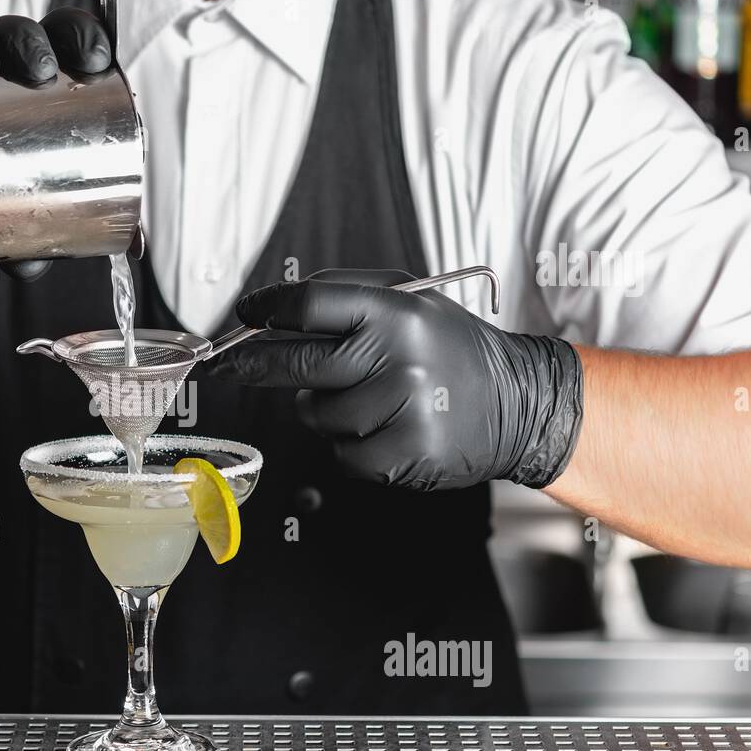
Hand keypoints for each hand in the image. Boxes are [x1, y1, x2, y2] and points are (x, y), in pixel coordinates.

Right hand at [0, 9, 112, 281]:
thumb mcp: (15, 217)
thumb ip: (30, 240)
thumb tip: (31, 268)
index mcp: (45, 94)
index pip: (71, 48)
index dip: (87, 41)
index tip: (99, 63)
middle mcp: (10, 76)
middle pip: (36, 37)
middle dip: (46, 42)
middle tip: (47, 73)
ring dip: (8, 43)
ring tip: (7, 71)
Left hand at [208, 269, 584, 489]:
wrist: (519, 402)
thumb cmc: (451, 350)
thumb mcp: (411, 301)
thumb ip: (347, 296)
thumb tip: (275, 308)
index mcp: (397, 311)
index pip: (309, 304)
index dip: (267, 310)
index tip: (245, 315)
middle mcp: (399, 357)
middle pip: (298, 363)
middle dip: (254, 365)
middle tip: (230, 366)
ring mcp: (403, 409)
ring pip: (318, 414)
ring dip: (324, 411)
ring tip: (368, 399)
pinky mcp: (405, 454)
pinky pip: (341, 454)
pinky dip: (349, 446)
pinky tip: (382, 429)